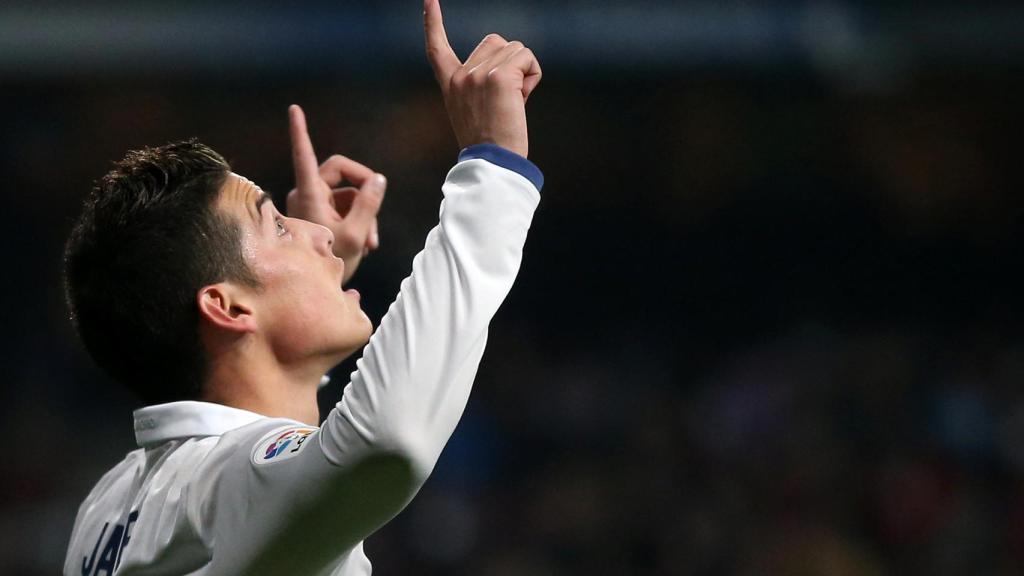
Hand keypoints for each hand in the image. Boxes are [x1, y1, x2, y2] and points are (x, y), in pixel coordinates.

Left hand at [286, 104, 385, 283]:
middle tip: (376, 213)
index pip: (305, 156)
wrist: (315, 289)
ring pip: (345, 194)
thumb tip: (378, 180)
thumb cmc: (329, 263)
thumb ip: (368, 204)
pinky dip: (356, 220)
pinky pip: (342, 206)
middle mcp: (307, 194)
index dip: (300, 132)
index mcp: (309, 194)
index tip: (294, 109)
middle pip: (340, 172)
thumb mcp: (355, 235)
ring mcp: (311, 203)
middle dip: (363, 191)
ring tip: (371, 243)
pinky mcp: (317, 214)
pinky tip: (364, 244)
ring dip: (363, 213)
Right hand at [423, 0, 541, 157]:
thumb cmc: (490, 144)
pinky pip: (528, 59)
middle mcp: (461, 75)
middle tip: (506, 100)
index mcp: (450, 84)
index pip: (437, 48)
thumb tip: (509, 68)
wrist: (492, 164)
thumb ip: (481, 84)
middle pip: (496, 42)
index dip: (433, 22)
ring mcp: (478, 74)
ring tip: (513, 103)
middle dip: (510, 64)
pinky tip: (523, 100)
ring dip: (524, 72)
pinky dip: (533, 76)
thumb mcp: (474, 110)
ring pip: (516, 50)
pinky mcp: (499, 77)